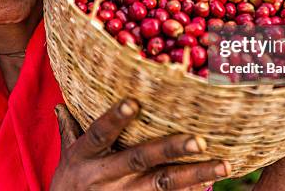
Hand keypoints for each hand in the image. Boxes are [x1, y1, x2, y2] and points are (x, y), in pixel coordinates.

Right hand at [50, 98, 230, 189]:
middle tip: (199, 139)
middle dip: (170, 148)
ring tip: (222, 165)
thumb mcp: (66, 155)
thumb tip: (62, 102)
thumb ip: (70, 128)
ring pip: (163, 184)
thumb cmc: (69, 183)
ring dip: (195, 175)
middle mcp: (104, 175)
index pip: (98, 133)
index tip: (133, 103)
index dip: (114, 118)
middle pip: (140, 158)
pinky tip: (208, 187)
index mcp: (84, 156)